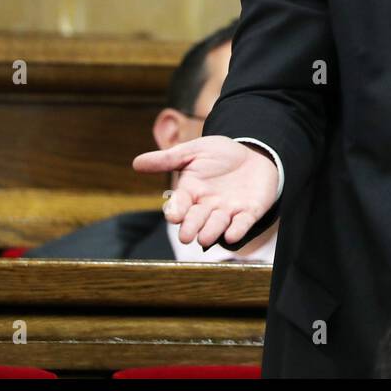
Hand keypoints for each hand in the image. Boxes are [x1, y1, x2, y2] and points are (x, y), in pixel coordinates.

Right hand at [133, 135, 278, 247]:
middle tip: (186, 236)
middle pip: (196, 220)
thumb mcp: (194, 151)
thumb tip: (136, 162)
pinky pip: (243, 224)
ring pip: (217, 225)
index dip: (176, 211)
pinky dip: (238, 230)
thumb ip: (167, 159)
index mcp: (191, 192)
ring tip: (204, 239)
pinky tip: (232, 235)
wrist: (254, 154)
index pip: (179, 205)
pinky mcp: (249, 212)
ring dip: (211, 232)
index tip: (174, 215)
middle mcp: (207, 206)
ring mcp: (228, 211)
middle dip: (191, 227)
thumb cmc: (220, 154)